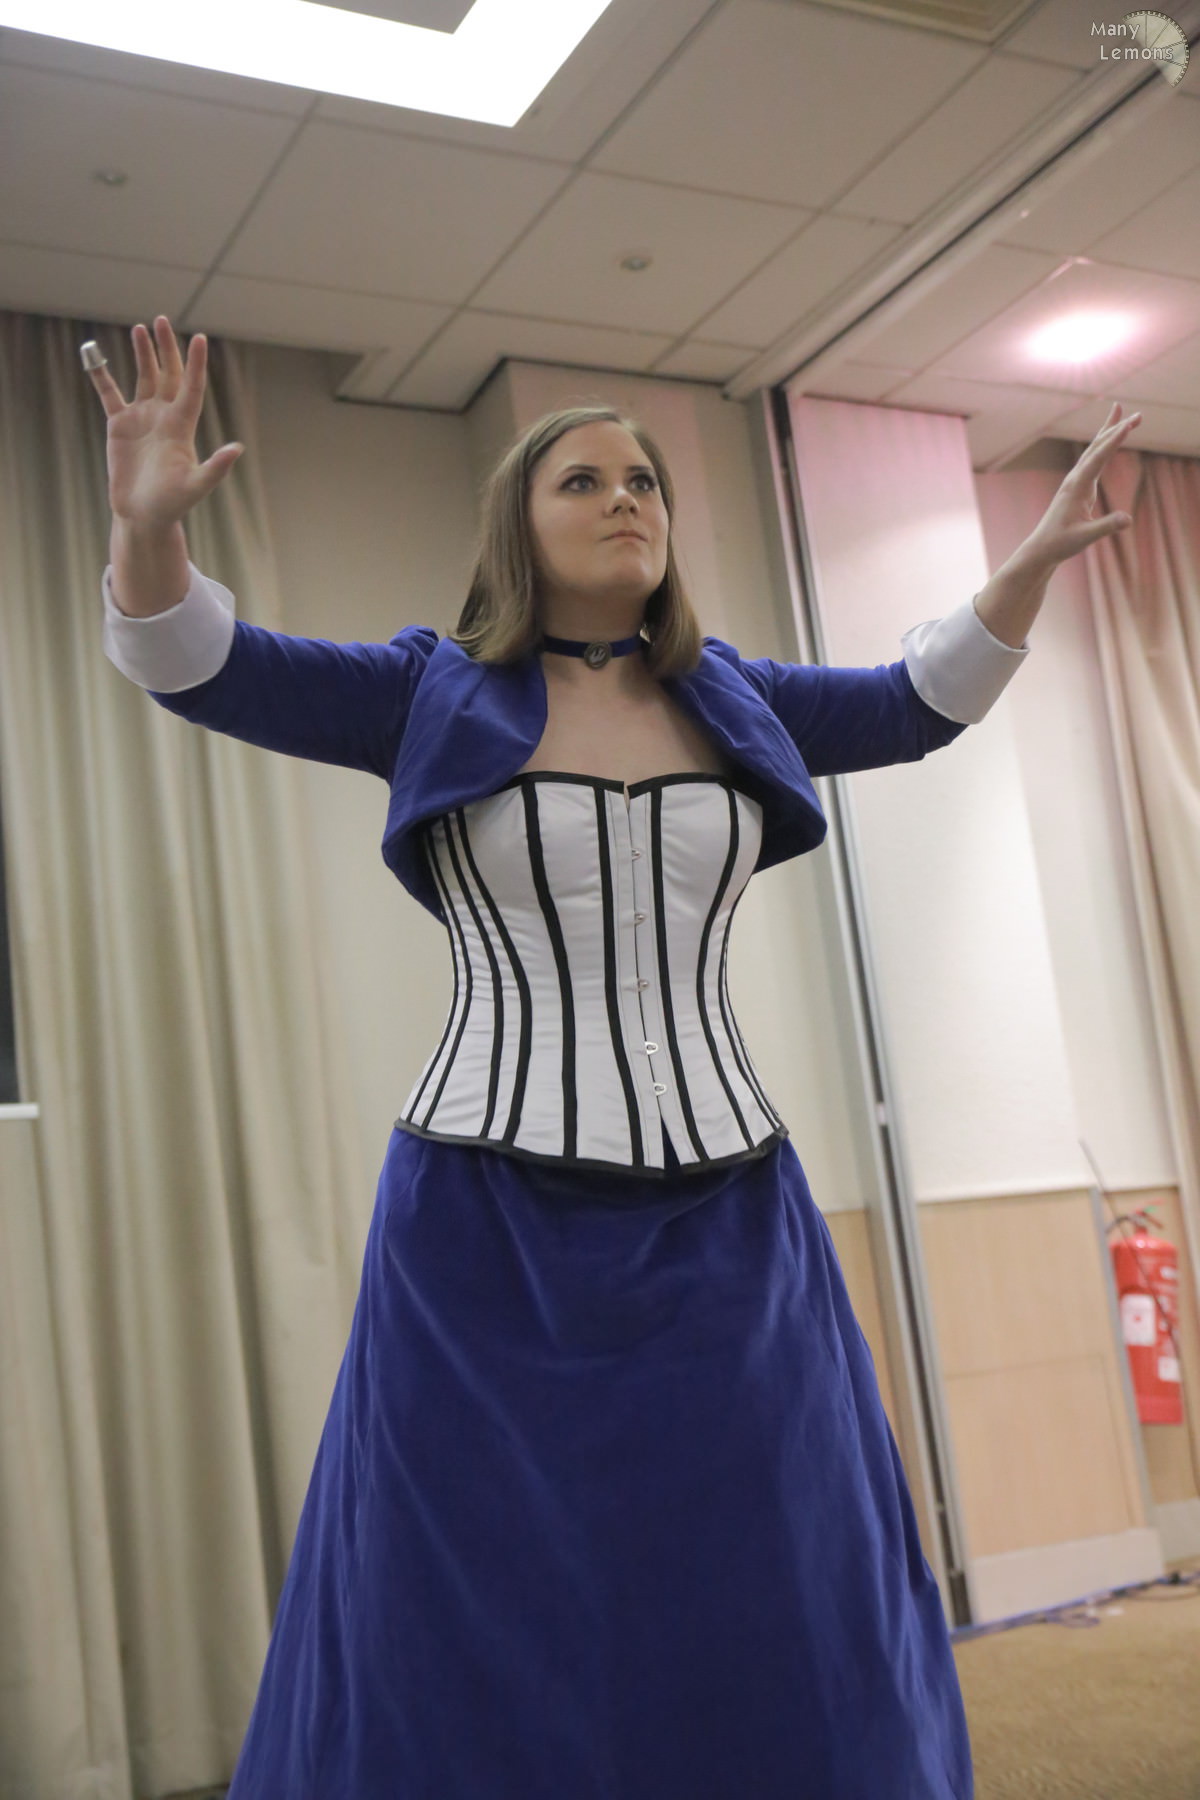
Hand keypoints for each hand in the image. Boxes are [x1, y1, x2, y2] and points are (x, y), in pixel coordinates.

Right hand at [85, 316, 242, 529]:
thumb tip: (237, 449)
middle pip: (168, 374)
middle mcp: (164, 416)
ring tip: (140, 328)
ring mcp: (142, 418)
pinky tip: (93, 354)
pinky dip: (101, 375)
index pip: (192, 387)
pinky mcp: (119, 425)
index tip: (200, 338)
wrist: (143, 515)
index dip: (196, 364)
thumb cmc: (172, 504)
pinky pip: (109, 393)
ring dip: (143, 353)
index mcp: (182, 426)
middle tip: (162, 320)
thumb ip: (216, 468)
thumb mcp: (196, 487)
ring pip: (143, 377)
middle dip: (166, 348)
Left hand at [1015, 402, 1141, 574]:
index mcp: (1077, 487)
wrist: (1042, 548)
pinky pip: (1093, 460)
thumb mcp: (1085, 537)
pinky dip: (1103, 446)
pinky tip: (1109, 440)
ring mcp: (1076, 481)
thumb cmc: (1061, 542)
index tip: (1128, 425)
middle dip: (1117, 429)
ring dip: (1109, 431)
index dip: (1113, 442)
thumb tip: (1128, 520)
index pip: (1098, 459)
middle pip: (1097, 447)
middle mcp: (1075, 478)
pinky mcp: (1079, 486)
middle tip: (1138, 415)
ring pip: (1094, 450)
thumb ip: (1106, 527)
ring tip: (1120, 411)